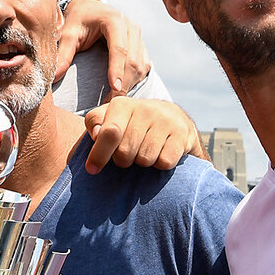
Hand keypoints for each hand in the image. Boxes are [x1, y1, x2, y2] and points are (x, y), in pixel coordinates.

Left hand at [54, 0, 151, 94]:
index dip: (117, 70)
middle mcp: (131, 27)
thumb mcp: (68, 33)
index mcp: (114, 21)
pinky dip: (135, 80)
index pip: (119, 49)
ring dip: (130, 84)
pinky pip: (144, 66)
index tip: (114, 89)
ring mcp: (139, 37)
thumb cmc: (78, 20)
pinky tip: (123, 90)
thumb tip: (53, 77)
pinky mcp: (142, 46)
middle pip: (133, 60)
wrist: (90, 8)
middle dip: (124, 84)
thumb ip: (62, 54)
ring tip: (114, 100)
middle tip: (110, 104)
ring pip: (141, 66)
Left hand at [80, 96, 200, 174]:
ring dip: (143, 163)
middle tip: (128, 154)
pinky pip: (164, 162)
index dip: (98, 155)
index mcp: (122, 105)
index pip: (108, 133)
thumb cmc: (132, 124)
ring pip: (145, 159)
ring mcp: (166, 120)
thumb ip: (96, 123)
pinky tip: (162, 153)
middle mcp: (145, 108)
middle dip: (123, 161)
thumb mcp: (110, 118)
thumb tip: (96, 133)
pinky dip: (161, 164)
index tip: (92, 170)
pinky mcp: (182, 133)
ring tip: (146, 151)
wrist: (172, 118)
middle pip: (125, 152)